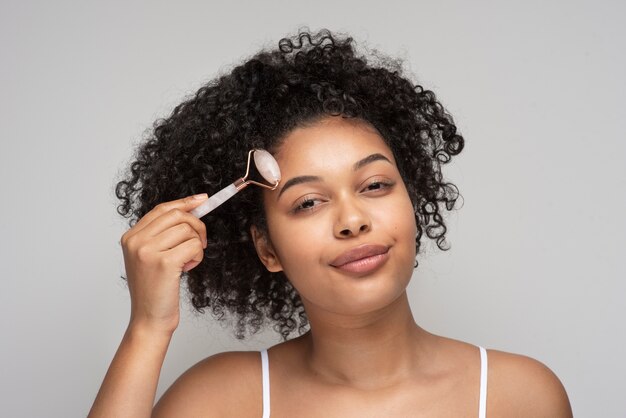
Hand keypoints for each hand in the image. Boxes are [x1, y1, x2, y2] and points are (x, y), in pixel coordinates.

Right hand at [120, 194, 208, 334]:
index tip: (202, 199)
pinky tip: (188, 268)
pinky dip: (198, 256)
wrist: (149, 319)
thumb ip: (163, 234)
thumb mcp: (151, 257)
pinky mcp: (164, 262)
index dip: (184, 202)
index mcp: (130, 237)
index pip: (161, 209)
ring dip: (196, 246)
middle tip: (200, 242)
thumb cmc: (155, 289)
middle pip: (177, 215)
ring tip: (187, 262)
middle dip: (196, 225)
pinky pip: (194, 245)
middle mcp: (136, 241)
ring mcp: (147, 251)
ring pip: (187, 230)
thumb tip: (192, 208)